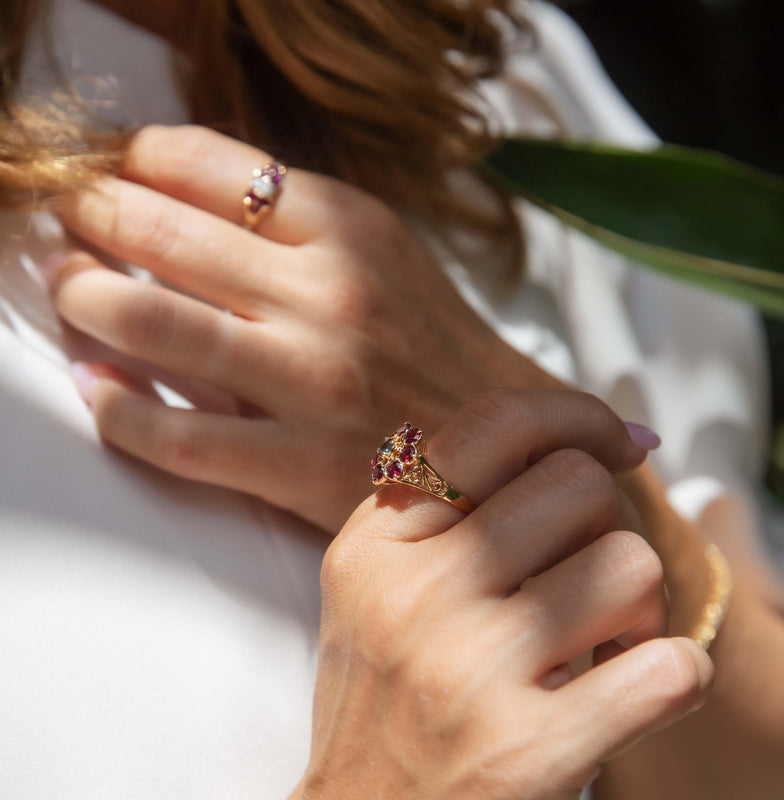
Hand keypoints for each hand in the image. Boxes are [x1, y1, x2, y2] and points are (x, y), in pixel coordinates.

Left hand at [49, 124, 565, 530]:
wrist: (505, 446)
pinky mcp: (299, 464)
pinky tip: (98, 388)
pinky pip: (176, 437)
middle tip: (66, 222)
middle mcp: (330, 294)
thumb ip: (294, 219)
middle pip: (163, 232)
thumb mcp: (383, 254)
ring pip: (154, 324)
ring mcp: (312, 380)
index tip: (110, 173)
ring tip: (70, 288)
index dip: (132, 160)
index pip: (206, 163)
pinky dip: (117, 408)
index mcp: (352, 228)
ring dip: (85, 297)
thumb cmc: (431, 349)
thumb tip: (181, 190)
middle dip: (89, 216)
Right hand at [294, 390, 712, 799]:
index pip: (496, 424)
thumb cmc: (382, 693)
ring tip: (604, 636)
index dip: (575, 416)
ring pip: (629, 563)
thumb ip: (448, 502)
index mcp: (378, 543)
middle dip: (607, 520)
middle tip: (588, 568)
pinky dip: (674, 672)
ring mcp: (467, 672)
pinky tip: (634, 685)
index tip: (616, 443)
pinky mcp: (526, 754)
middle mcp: (415, 595)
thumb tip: (598, 440)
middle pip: (578, 483)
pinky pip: (664, 670)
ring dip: (641, 601)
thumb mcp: (374, 580)